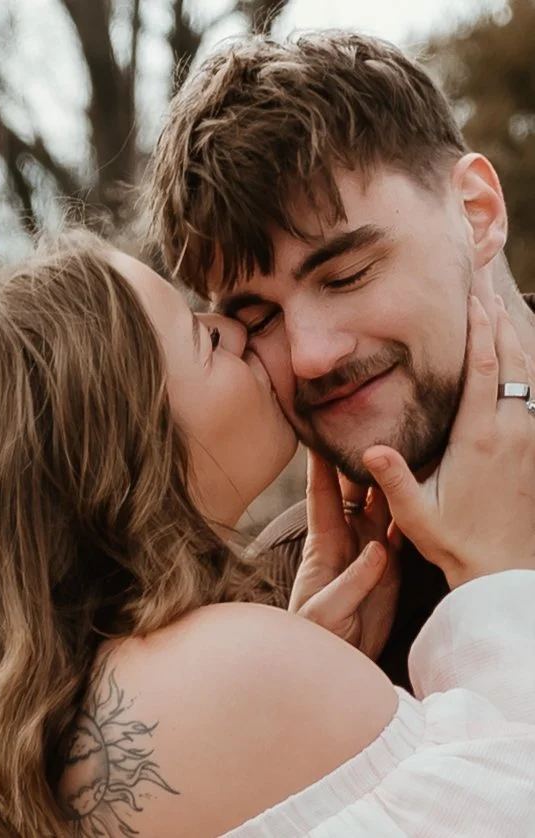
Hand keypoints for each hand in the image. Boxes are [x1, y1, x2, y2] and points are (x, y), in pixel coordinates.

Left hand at [289, 450, 400, 659]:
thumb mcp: (326, 612)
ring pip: (381, 505)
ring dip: (389, 480)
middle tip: (373, 428)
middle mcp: (347, 538)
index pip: (320, 495)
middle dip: (360, 460)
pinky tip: (419, 488)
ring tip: (403, 448)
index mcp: (324, 544)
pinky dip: (409, 509)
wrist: (336, 660)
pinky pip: (401, 530)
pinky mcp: (389, 565)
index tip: (320, 433)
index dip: (319, 465)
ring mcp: (370, 549)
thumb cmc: (317, 635)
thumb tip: (376, 551)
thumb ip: (350, 582)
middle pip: (355, 491)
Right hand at [364, 295, 534, 588]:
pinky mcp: (533, 451)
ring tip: (501, 309)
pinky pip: (532, 396)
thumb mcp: (416, 513)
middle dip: (499, 318)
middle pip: (510, 359)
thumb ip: (394, 479)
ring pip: (526, 375)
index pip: (483, 369)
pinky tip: (515, 359)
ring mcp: (526, 439)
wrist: (504, 571)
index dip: (479, 328)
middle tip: (488, 283)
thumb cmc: (456, 541)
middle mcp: (509, 430)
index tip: (473, 295)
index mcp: (478, 437)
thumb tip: (374, 448)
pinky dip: (523, 369)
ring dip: (514, 338)